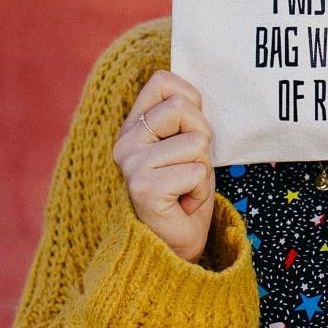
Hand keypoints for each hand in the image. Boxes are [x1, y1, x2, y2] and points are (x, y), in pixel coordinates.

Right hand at [113, 70, 215, 262]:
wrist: (176, 247)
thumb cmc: (185, 191)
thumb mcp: (187, 143)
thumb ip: (184, 115)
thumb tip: (194, 91)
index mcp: (133, 126)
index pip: (162, 81)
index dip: (190, 100)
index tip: (188, 131)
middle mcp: (125, 143)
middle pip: (183, 107)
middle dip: (202, 137)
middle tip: (190, 167)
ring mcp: (131, 165)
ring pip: (196, 141)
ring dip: (203, 167)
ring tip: (186, 188)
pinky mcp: (143, 188)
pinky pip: (197, 171)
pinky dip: (201, 190)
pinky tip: (183, 204)